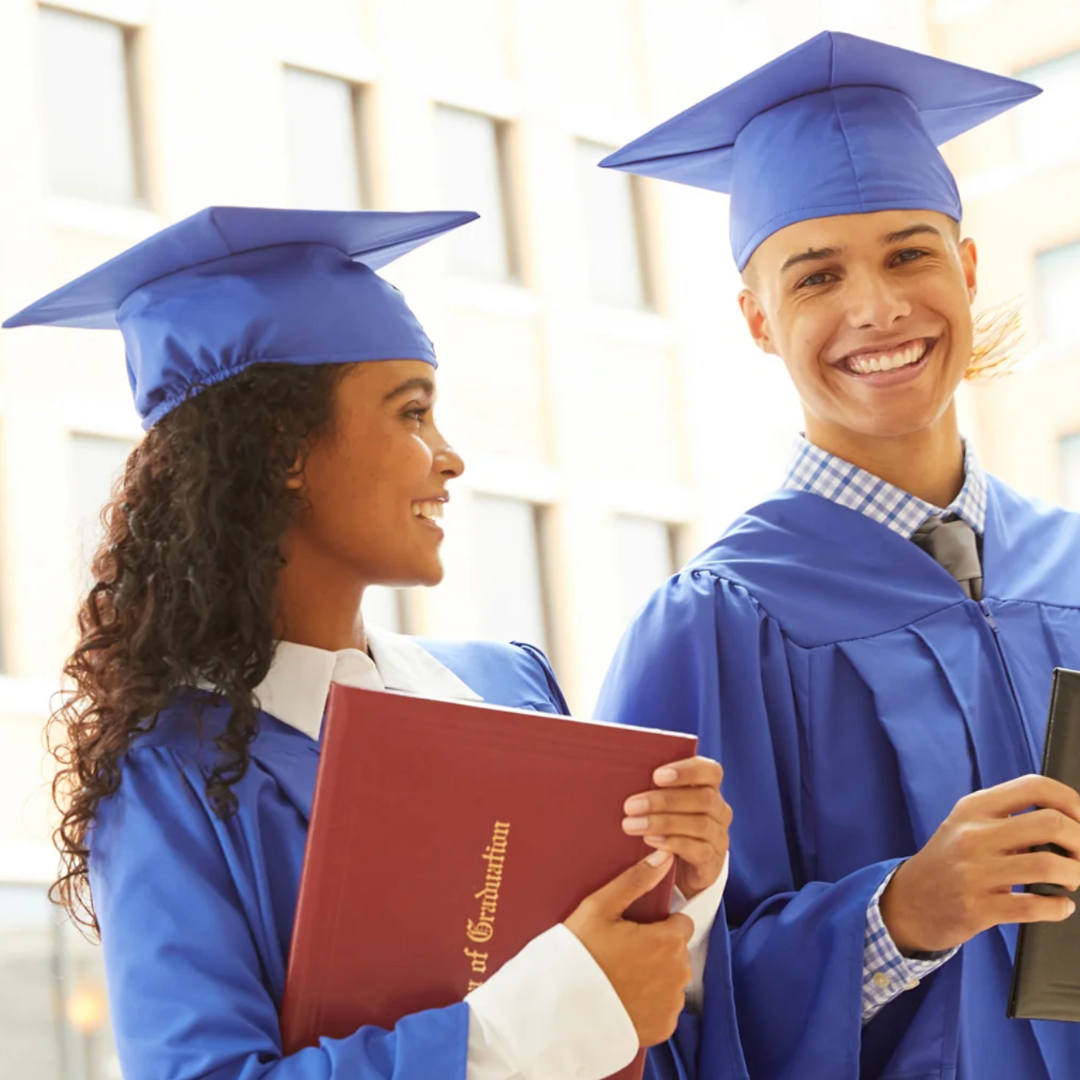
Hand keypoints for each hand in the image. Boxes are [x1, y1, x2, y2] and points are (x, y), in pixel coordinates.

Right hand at [564, 851, 692, 1046]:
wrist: (561, 1009)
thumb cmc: (579, 953)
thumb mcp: (600, 907)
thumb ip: (636, 880)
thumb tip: (665, 856)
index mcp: (667, 941)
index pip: (681, 924)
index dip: (660, 924)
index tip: (636, 930)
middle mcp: (678, 974)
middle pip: (678, 952)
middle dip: (659, 950)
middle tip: (624, 952)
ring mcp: (671, 1004)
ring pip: (672, 981)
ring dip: (656, 977)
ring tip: (622, 976)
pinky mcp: (663, 1029)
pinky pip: (665, 1009)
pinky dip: (650, 1004)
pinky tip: (625, 998)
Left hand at [622, 756, 730, 899]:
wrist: (680, 868)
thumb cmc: (665, 821)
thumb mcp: (661, 801)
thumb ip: (653, 787)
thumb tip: (623, 773)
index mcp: (709, 787)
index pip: (710, 771)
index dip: (686, 771)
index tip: (656, 776)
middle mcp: (719, 810)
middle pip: (703, 798)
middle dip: (664, 800)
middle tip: (630, 806)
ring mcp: (718, 836)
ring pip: (700, 824)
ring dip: (663, 823)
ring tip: (632, 825)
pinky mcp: (712, 862)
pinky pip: (698, 850)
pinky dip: (673, 843)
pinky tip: (650, 841)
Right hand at [880, 775, 1079, 954]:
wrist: (909, 901)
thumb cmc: (949, 861)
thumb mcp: (967, 826)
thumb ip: (1008, 818)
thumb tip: (1067, 822)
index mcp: (974, 808)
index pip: (1033, 787)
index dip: (1071, 800)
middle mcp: (973, 835)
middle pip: (1051, 824)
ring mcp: (975, 872)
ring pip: (1050, 866)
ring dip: (1076, 875)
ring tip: (1071, 880)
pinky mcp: (979, 908)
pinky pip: (1035, 906)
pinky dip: (1059, 908)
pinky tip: (1058, 906)